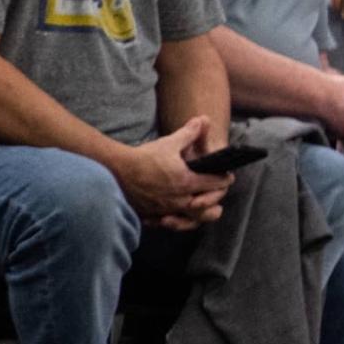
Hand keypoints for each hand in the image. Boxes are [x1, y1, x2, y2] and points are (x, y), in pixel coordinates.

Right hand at [112, 117, 231, 228]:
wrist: (115, 171)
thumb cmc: (144, 157)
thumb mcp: (169, 143)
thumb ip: (189, 134)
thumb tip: (203, 119)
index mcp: (187, 182)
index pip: (215, 184)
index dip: (224, 180)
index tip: (227, 177)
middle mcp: (178, 200)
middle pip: (207, 208)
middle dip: (214, 200)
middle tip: (217, 195)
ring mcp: (165, 210)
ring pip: (189, 220)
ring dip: (197, 215)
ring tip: (200, 208)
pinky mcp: (151, 216)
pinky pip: (168, 224)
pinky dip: (174, 221)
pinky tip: (175, 215)